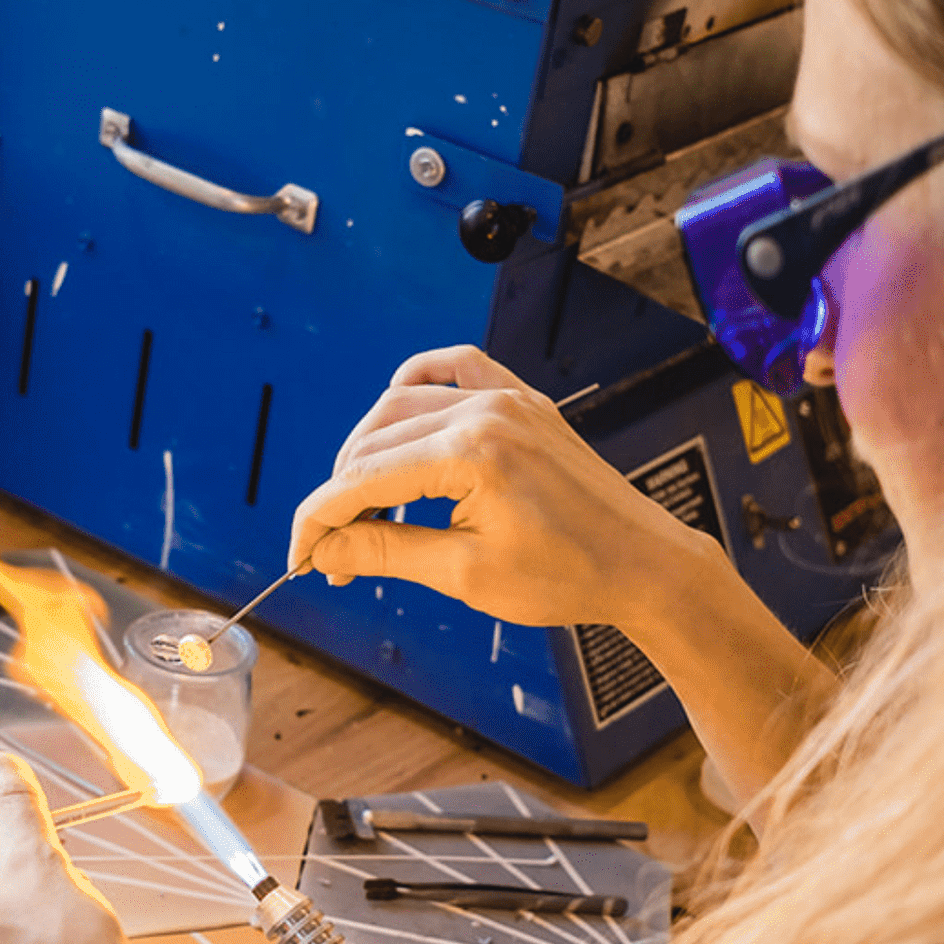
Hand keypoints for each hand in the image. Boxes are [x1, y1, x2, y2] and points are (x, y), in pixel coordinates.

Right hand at [288, 345, 705, 632]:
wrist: (643, 564)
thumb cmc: (569, 575)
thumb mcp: (465, 574)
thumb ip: (385, 553)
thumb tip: (325, 551)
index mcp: (471, 453)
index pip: (361, 480)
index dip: (318, 521)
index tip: (300, 557)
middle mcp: (486, 411)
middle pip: (373, 442)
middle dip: (341, 497)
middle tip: (333, 553)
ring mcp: (507, 399)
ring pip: (402, 405)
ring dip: (370, 454)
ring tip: (363, 509)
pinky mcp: (524, 401)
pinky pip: (456, 368)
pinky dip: (418, 385)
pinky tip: (399, 413)